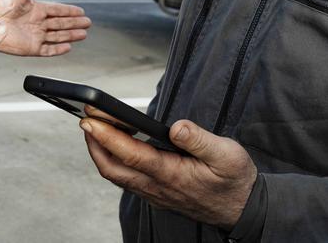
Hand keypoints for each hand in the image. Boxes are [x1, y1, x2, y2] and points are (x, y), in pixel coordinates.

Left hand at [0, 0, 91, 56]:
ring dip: (70, 35)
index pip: (57, 10)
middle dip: (74, 23)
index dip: (70, 11)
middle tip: (87, 23)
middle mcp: (35, 22)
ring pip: (57, 37)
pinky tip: (67, 47)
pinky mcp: (29, 48)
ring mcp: (33, 36)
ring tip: (83, 34)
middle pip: (60, 24)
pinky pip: (47, 50)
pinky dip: (58, 49)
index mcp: (34, 8)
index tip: (81, 11)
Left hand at [80, 116, 256, 228]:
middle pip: (111, 167)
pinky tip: (117, 143)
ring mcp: (154, 192)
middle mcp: (157, 187)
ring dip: (101, 151)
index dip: (106, 135)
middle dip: (93, 142)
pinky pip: (126, 178)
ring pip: (116, 174)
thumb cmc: (234, 181)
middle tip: (86, 118)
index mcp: (171, 175)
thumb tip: (176, 127)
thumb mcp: (227, 155)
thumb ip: (200, 139)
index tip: (90, 118)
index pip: (129, 154)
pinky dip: (114, 159)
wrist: (241, 209)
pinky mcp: (155, 193)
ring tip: (96, 127)